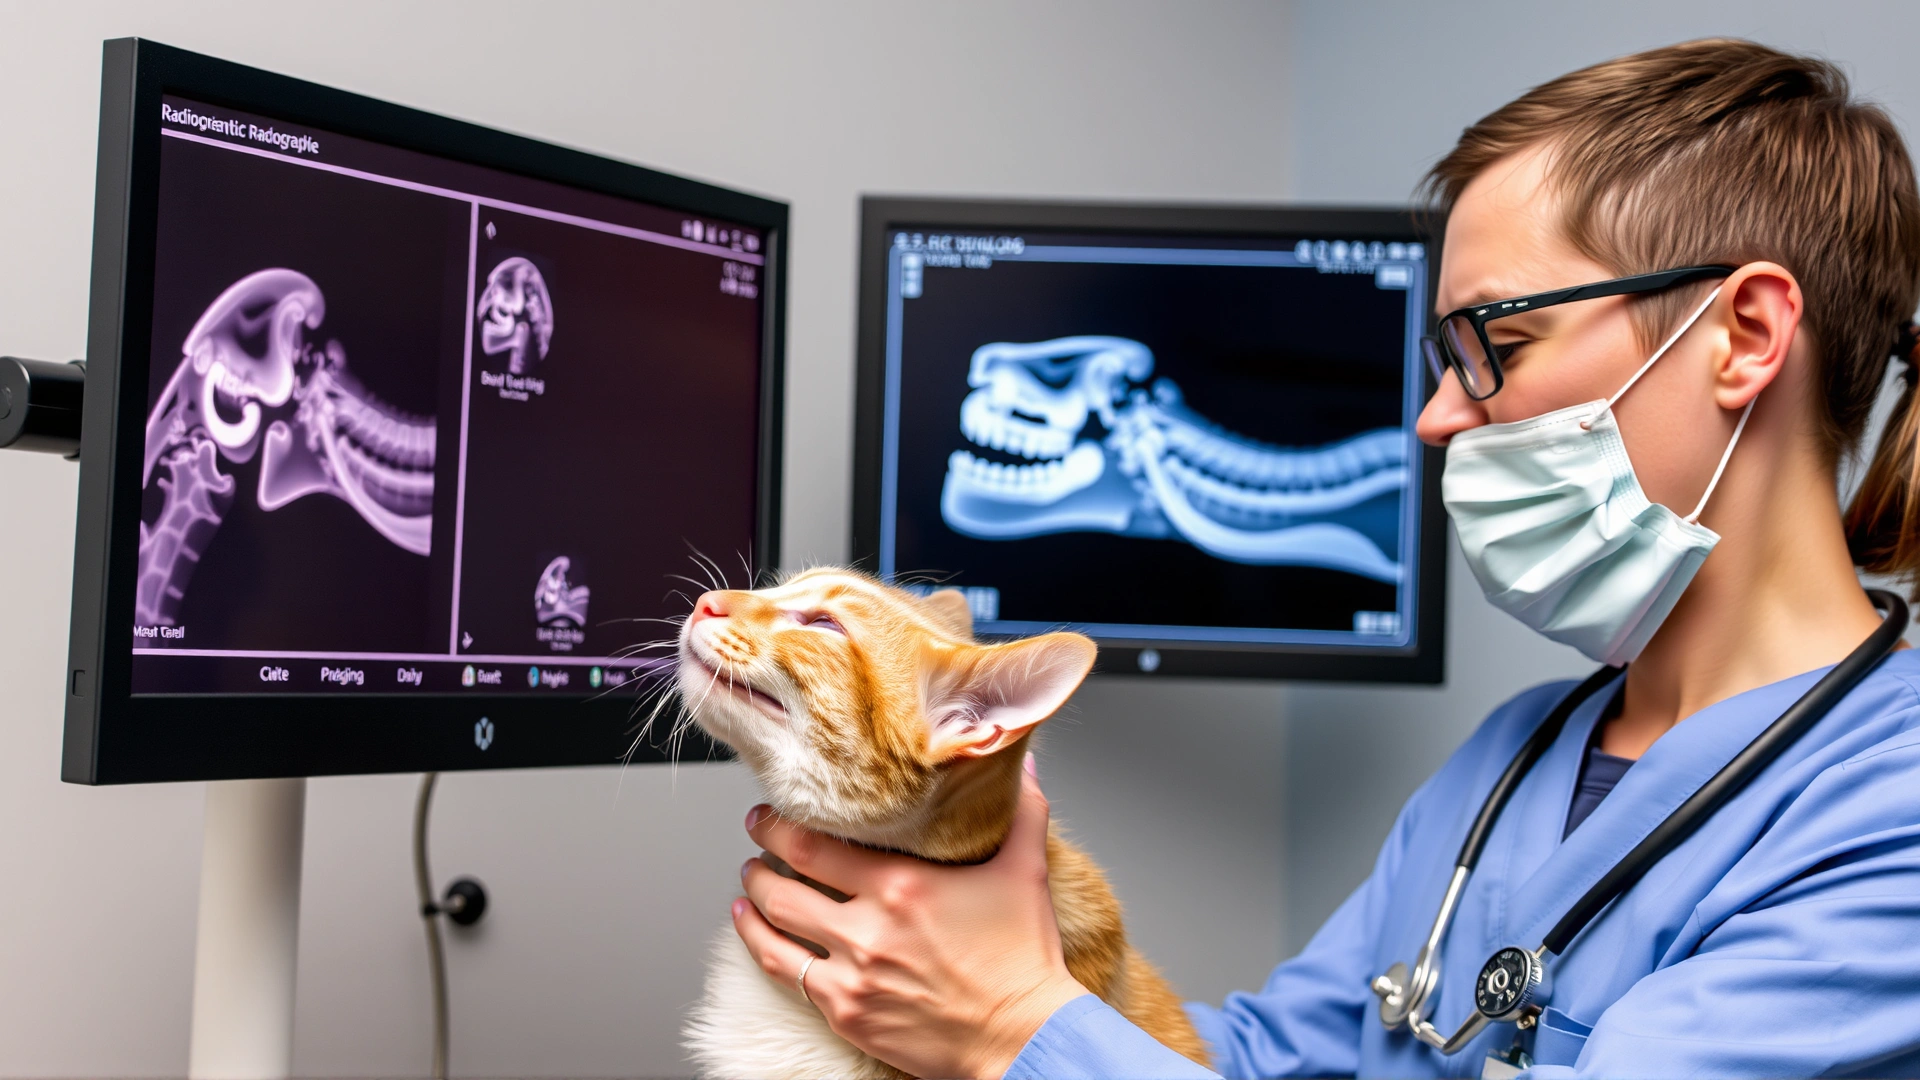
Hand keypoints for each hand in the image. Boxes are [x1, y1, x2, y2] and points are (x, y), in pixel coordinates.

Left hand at [733, 758, 1087, 1078]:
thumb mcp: (1025, 871)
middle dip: (760, 857)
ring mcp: (852, 975)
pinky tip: (757, 935)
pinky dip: (764, 950)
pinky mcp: (848, 1013)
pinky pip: (789, 978)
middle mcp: (868, 929)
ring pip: (775, 932)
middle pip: (784, 884)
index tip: (769, 813)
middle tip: (756, 839)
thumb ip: (1020, 811)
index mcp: (902, 886)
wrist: (1022, 1038)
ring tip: (750, 886)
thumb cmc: (1023, 959)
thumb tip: (1021, 764)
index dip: (780, 825)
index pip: (813, 845)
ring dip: (755, 904)